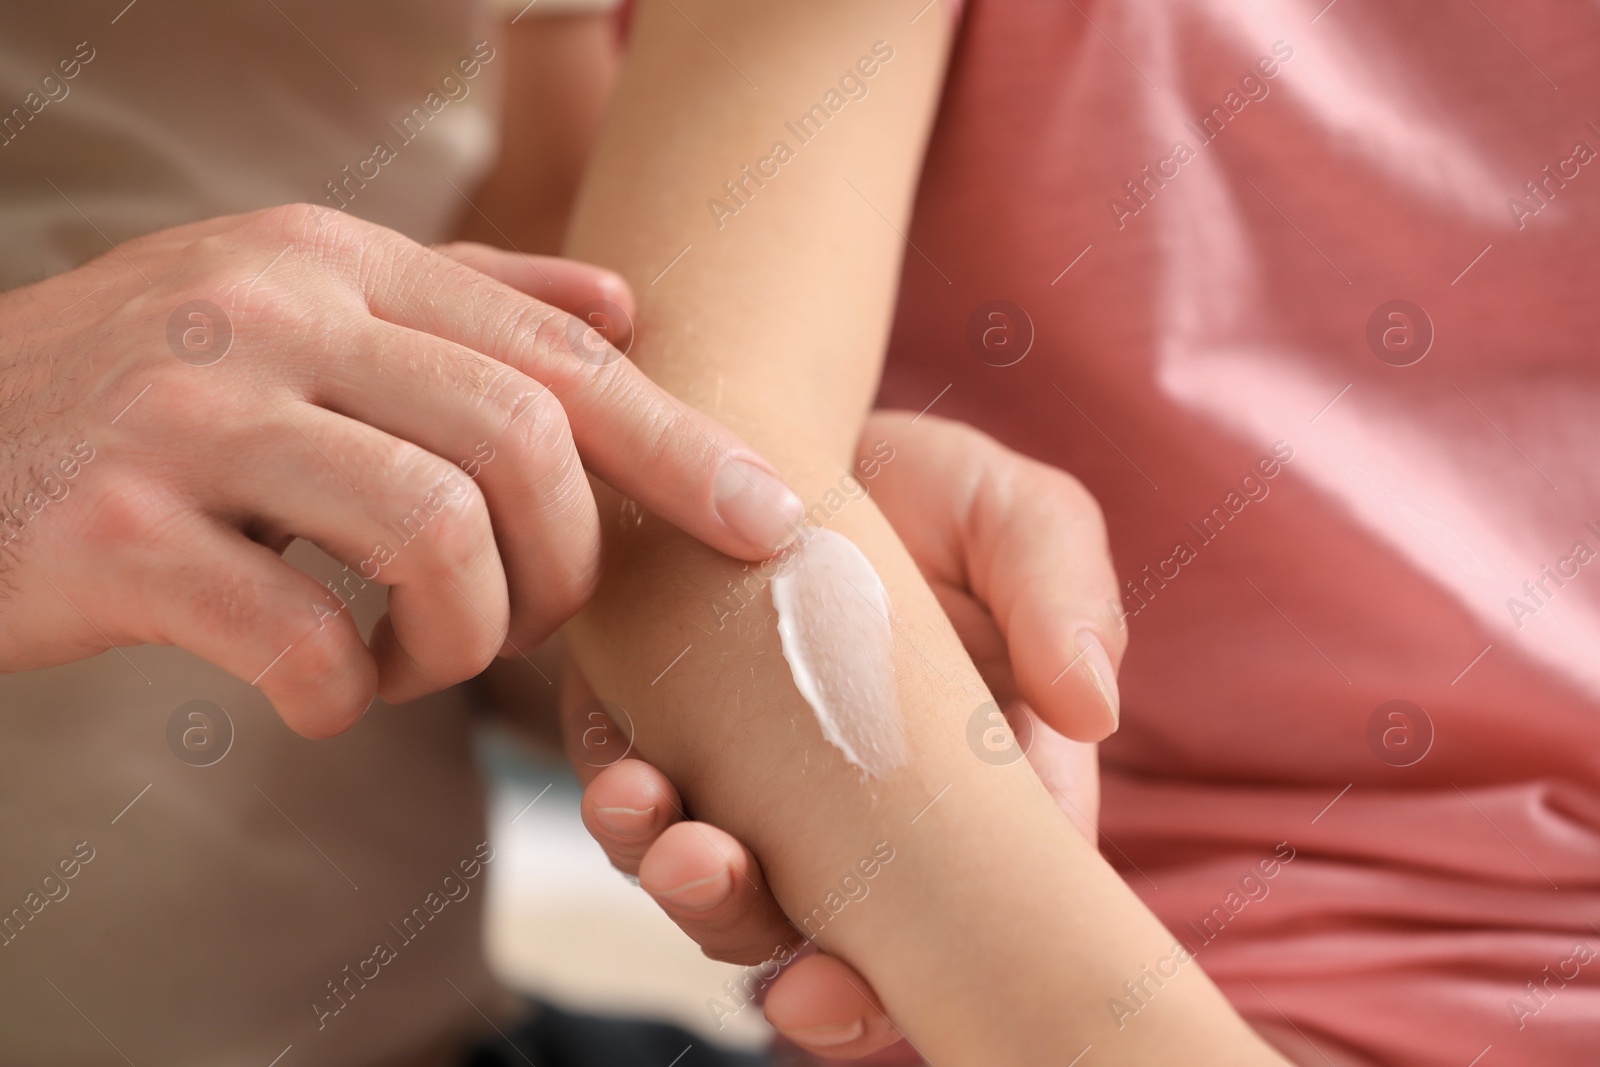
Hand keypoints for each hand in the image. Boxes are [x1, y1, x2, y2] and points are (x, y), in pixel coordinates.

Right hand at [0, 204, 801, 737]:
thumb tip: (626, 305)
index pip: (556, 353)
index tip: (768, 522)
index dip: (679, 444)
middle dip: (564, 566)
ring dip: (459, 638)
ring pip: (432, 533)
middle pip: (519, 442)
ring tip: (411, 661)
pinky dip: (342, 693)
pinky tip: (318, 692)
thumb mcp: (299, 306)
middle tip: (525, 626)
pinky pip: (300, 635)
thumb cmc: (143, 397)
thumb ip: (465, 300)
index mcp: (336, 261)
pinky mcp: (111, 530)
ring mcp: (185, 415)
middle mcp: (270, 311)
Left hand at [571, 411, 1125, 1059]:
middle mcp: (865, 812)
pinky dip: (628, 814)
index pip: (955, 918)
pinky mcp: (674, 741)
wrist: (798, 431)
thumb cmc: (932, 487)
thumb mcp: (1018, 516)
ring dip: (686, 884)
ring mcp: (762, 786)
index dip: (899, 980)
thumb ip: (1065, 596)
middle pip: (826, 933)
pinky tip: (620, 775)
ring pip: (727, 891)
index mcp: (975, 786)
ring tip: (656, 823)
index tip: (826, 993)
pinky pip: (647, 812)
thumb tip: (1095, 708)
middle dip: (773, 953)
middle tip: (732, 909)